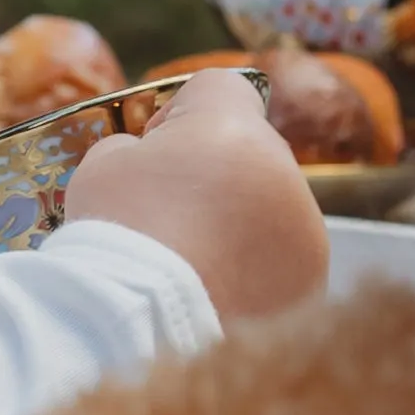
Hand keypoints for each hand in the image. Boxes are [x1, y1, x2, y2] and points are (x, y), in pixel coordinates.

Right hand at [65, 72, 325, 326]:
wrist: (142, 328)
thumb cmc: (116, 237)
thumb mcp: (103, 168)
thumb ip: (134, 148)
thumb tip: (148, 156)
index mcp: (232, 128)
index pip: (222, 86)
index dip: (184, 111)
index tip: (158, 149)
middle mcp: (283, 171)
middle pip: (252, 153)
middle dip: (217, 176)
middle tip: (170, 219)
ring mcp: (305, 231)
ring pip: (273, 211)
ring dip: (241, 228)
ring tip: (192, 267)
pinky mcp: (311, 283)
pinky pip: (284, 263)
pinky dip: (256, 275)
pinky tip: (216, 297)